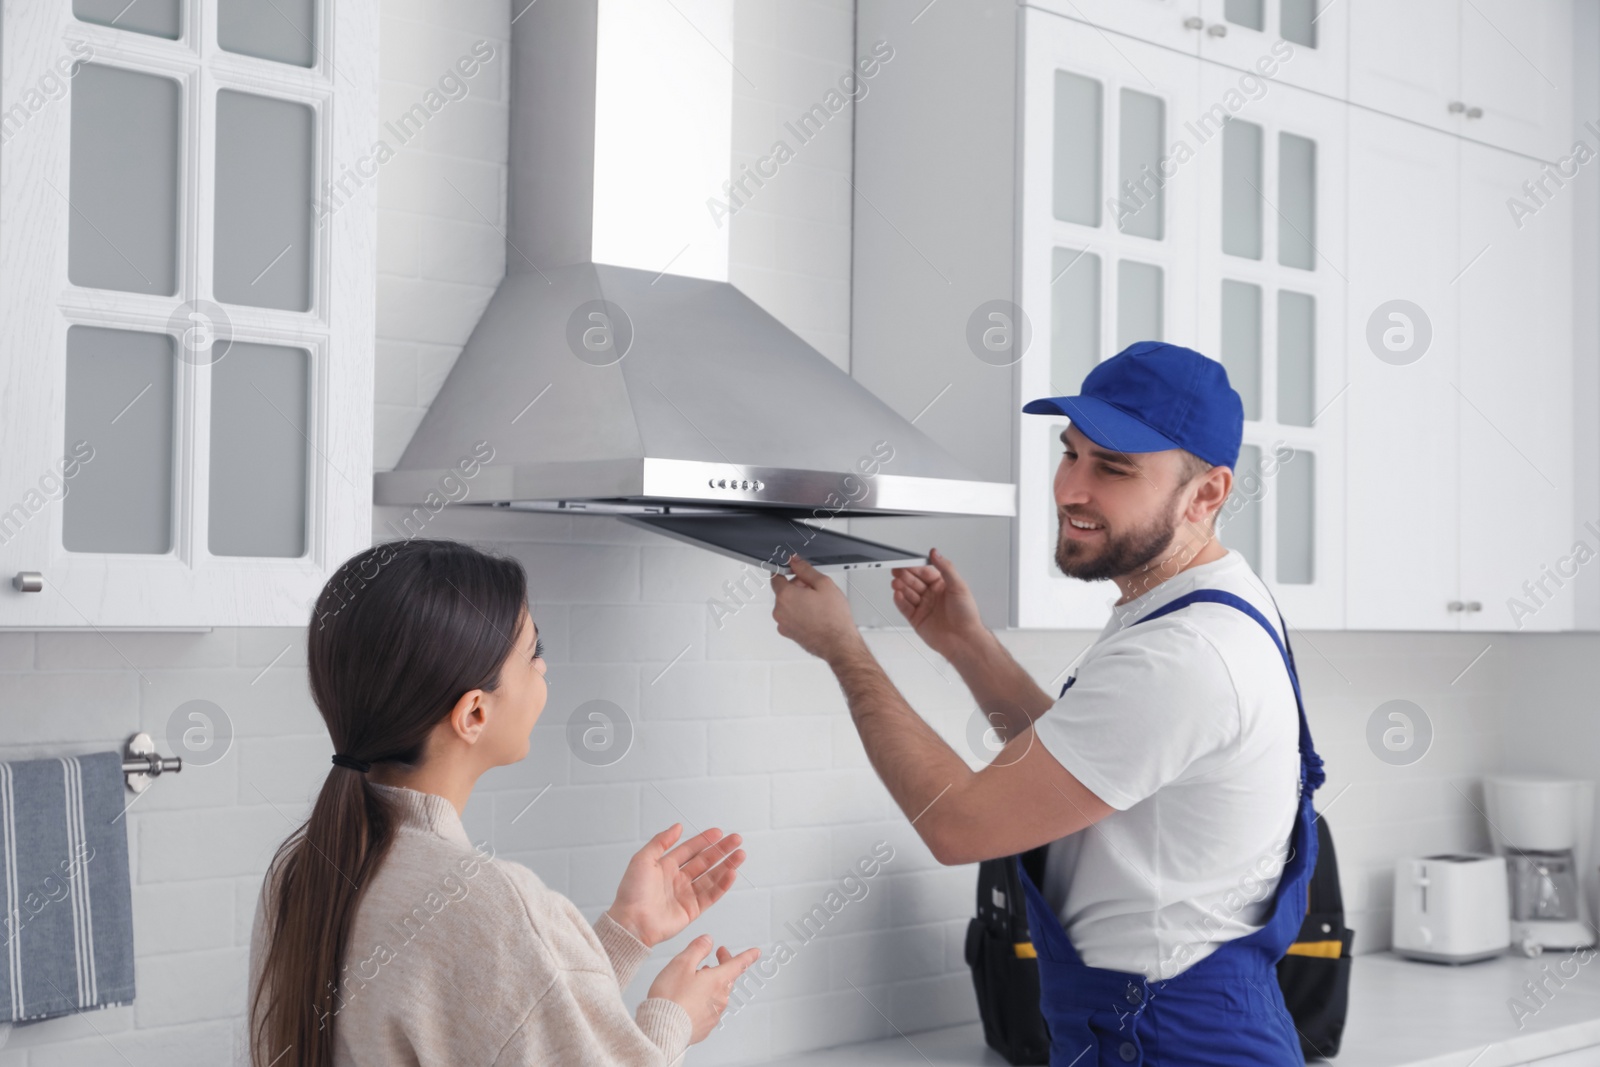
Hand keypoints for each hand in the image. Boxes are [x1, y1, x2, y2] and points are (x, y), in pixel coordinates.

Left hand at [606, 824, 744, 947]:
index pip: (690, 850)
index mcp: (665, 866)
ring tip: (740, 855)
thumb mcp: (642, 859)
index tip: (718, 832)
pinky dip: (723, 884)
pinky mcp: (692, 910)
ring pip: (712, 877)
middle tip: (736, 840)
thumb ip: (661, 841)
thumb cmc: (632, 892)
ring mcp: (686, 894)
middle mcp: (678, 879)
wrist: (632, 922)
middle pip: (705, 861)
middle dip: (721, 850)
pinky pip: (711, 895)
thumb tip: (677, 826)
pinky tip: (732, 873)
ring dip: (727, 865)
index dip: (704, 840)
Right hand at [648, 936, 761, 1044]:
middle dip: (724, 965)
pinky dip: (703, 1000)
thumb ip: (697, 949)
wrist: (663, 1029)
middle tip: (719, 955)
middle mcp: (720, 999)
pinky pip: (708, 1009)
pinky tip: (689, 1000)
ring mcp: (714, 1015)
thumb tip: (708, 941)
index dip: (748, 956)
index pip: (739, 964)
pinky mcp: (704, 1027)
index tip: (756, 952)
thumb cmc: (671, 998)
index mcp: (718, 981)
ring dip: (711, 983)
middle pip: (727, 978)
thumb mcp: (681, 964)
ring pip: (718, 994)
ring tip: (697, 978)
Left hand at [769, 556, 867, 664]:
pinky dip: (799, 615)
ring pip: (787, 605)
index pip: (776, 576)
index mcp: (785, 596)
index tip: (794, 571)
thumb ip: (806, 569)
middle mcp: (779, 611)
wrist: (839, 644)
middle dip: (798, 587)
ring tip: (818, 607)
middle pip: (784, 591)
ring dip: (799, 602)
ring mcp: (782, 624)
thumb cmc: (834, 619)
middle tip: (815, 592)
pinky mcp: (788, 633)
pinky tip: (815, 616)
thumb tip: (795, 561)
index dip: (787, 571)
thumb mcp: (824, 584)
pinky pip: (790, 618)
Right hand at [890, 548, 987, 661]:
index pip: (924, 572)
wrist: (964, 640)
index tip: (906, 562)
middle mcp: (931, 595)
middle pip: (914, 581)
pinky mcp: (916, 619)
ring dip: (901, 587)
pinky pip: (905, 608)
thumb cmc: (966, 615)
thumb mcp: (959, 586)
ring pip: (908, 593)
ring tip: (896, 583)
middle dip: (905, 576)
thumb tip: (935, 553)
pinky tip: (897, 594)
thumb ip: (946, 568)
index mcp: (942, 585)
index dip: (915, 567)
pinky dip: (899, 601)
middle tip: (897, 571)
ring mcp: (923, 607)